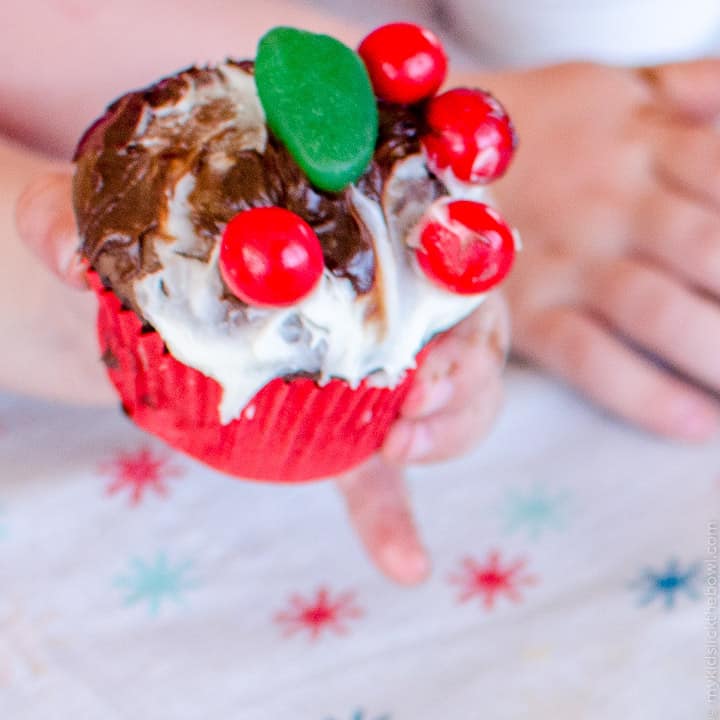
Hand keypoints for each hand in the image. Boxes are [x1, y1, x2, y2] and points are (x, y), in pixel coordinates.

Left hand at [17, 167, 508, 584]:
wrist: (142, 304)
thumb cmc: (141, 244)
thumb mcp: (103, 219)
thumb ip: (69, 221)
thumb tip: (71, 256)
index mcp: (348, 213)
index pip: (433, 219)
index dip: (460, 254)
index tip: (438, 300)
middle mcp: (381, 288)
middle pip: (467, 316)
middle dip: (465, 361)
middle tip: (419, 397)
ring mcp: (373, 362)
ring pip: (453, 391)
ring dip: (452, 427)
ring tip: (403, 452)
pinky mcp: (347, 427)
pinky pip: (386, 471)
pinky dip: (397, 515)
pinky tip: (407, 565)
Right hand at [467, 59, 719, 440]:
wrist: (430, 157)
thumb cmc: (540, 128)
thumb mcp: (620, 86)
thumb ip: (697, 89)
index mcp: (645, 140)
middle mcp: (611, 204)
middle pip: (709, 252)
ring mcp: (565, 262)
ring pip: (656, 311)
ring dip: (714, 353)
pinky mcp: (526, 312)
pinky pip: (590, 359)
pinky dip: (647, 396)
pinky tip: (698, 423)